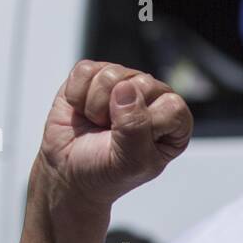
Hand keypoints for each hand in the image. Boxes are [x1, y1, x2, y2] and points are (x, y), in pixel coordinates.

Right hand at [38, 60, 191, 207]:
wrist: (69, 170)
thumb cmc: (107, 171)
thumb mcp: (130, 162)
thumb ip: (136, 128)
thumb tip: (127, 88)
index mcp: (173, 122)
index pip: (174, 106)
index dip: (149, 123)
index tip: (134, 142)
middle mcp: (152, 98)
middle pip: (142, 83)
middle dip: (117, 113)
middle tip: (111, 133)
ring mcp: (122, 83)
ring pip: (111, 74)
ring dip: (95, 105)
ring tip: (97, 123)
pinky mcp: (93, 75)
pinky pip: (85, 71)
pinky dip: (77, 95)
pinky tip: (82, 111)